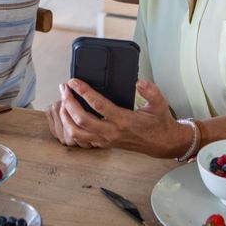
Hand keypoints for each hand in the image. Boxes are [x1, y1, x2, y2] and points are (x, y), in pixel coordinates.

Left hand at [45, 78, 185, 157]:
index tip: (74, 82)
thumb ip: (150, 91)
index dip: (83, 92)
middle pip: (81, 119)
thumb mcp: (160, 103)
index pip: (98, 105)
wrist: (163, 143)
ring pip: (77, 133)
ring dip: (66, 118)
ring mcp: (106, 140)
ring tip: (62, 103)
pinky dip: (71, 129)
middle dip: (68, 102)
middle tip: (63, 88)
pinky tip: (68, 118)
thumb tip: (138, 81)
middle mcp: (112, 132)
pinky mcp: (104, 144)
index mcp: (124, 120)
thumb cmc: (159, 123)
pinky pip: (82, 140)